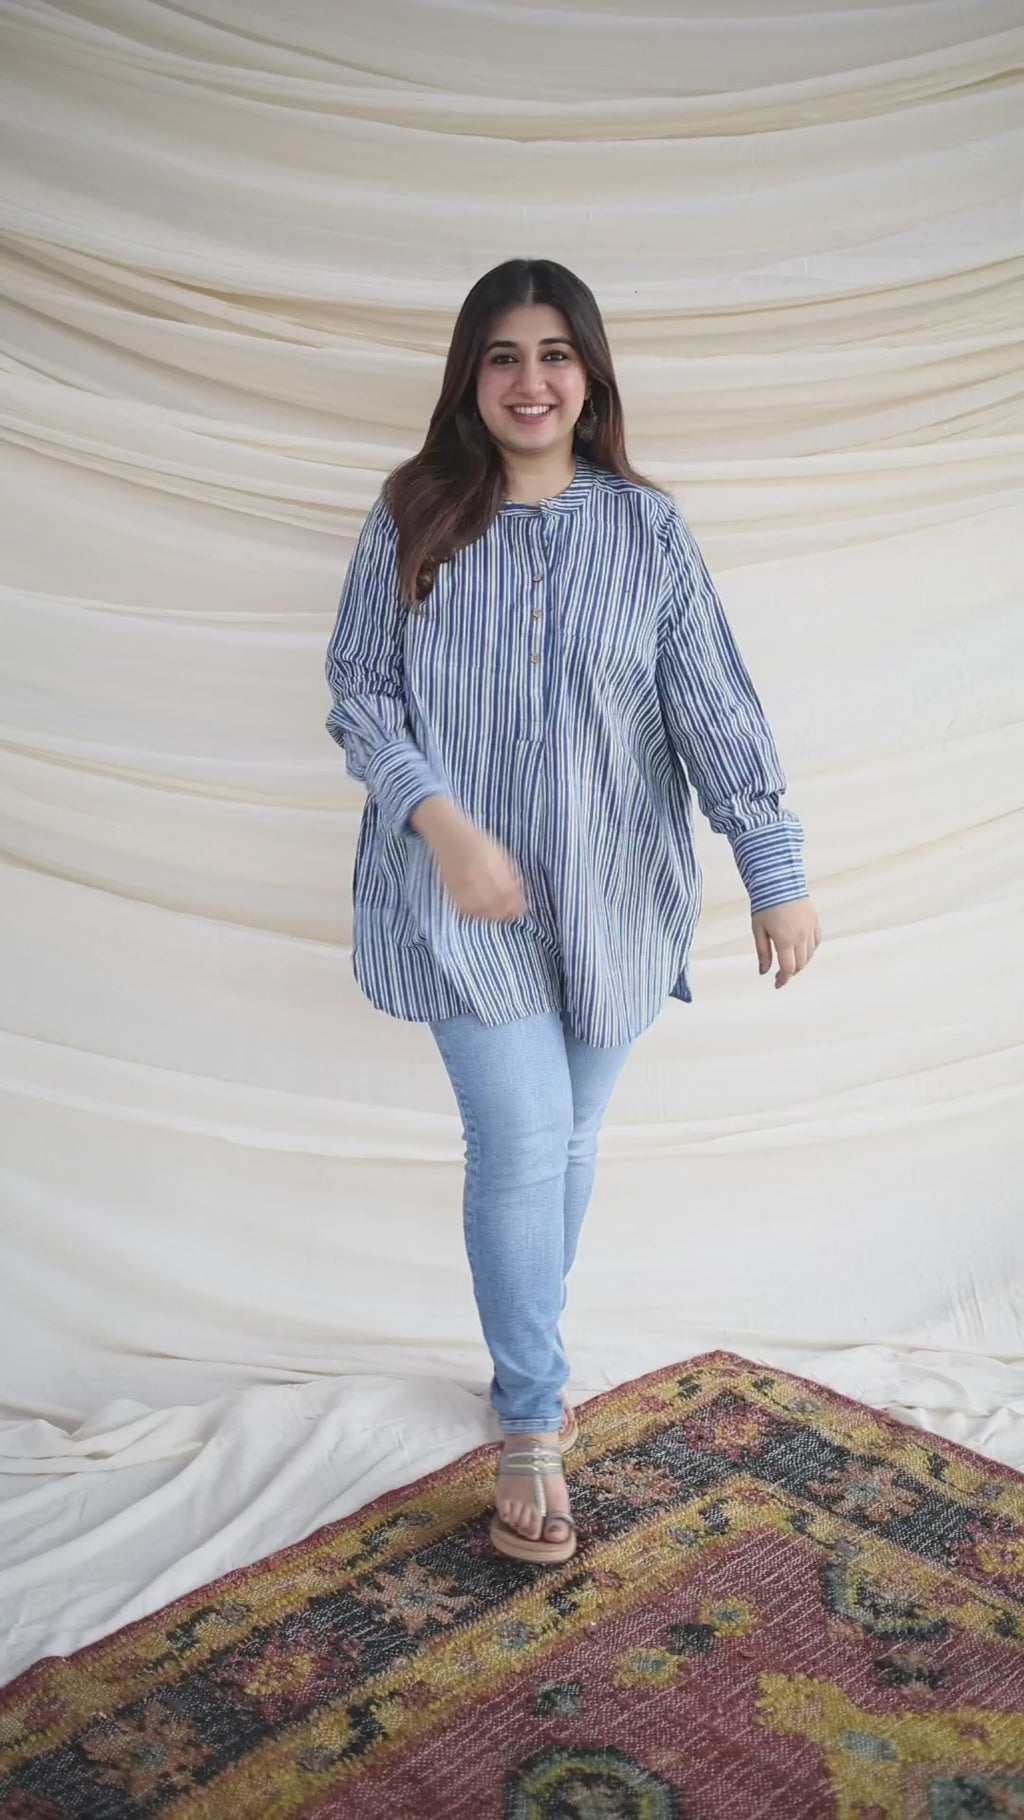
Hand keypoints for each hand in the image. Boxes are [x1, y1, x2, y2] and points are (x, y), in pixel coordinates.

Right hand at [423, 806, 527, 921]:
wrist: (448, 834)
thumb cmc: (477, 841)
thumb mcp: (499, 852)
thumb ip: (510, 872)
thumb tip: (520, 894)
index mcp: (492, 863)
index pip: (509, 891)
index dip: (517, 904)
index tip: (522, 909)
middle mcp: (477, 874)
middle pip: (496, 903)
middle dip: (506, 911)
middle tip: (511, 915)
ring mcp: (462, 883)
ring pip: (481, 909)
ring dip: (492, 915)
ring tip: (498, 915)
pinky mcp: (451, 888)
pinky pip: (465, 907)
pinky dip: (476, 913)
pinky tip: (482, 912)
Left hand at [752, 897, 821, 989]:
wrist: (779, 881)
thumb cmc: (764, 905)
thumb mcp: (758, 930)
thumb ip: (763, 952)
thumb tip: (763, 972)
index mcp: (785, 940)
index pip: (787, 968)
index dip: (783, 979)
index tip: (777, 984)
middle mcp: (801, 937)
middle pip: (800, 964)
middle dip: (791, 973)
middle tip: (781, 975)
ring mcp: (810, 929)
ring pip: (810, 955)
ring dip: (801, 962)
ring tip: (790, 962)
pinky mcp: (815, 921)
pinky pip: (816, 942)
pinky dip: (810, 950)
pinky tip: (801, 950)